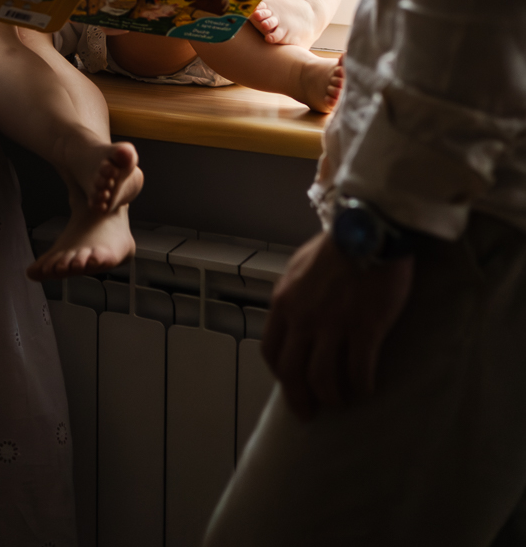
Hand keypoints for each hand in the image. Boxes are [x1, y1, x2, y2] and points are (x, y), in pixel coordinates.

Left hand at [262, 232, 413, 419]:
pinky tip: (367, 390)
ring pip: (324, 379)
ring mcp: (332, 324)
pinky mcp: (364, 328)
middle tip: (311, 414)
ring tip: (343, 400)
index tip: (292, 386)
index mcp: (283, 301)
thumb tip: (295, 322)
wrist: (369, 228)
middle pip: (293, 373)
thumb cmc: (338, 246)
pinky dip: (362, 387)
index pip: (271, 351)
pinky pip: (359, 372)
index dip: (281, 375)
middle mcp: (302, 317)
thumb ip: (295, 297)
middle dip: (300, 399)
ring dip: (333, 397)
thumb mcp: (301, 268)